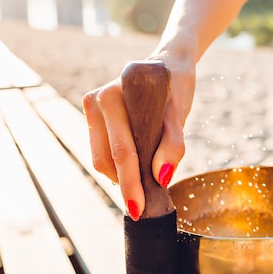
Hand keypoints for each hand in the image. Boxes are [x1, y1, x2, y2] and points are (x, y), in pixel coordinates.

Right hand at [82, 53, 195, 218]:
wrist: (169, 65)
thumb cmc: (175, 87)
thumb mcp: (180, 111)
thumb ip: (173, 143)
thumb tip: (162, 177)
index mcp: (116, 94)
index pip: (123, 149)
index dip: (131, 182)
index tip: (139, 208)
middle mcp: (98, 99)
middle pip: (107, 158)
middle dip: (125, 185)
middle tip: (142, 207)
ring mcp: (92, 107)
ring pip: (101, 158)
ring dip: (121, 176)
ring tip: (145, 181)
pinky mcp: (93, 116)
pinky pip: (102, 151)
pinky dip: (118, 165)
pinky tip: (136, 167)